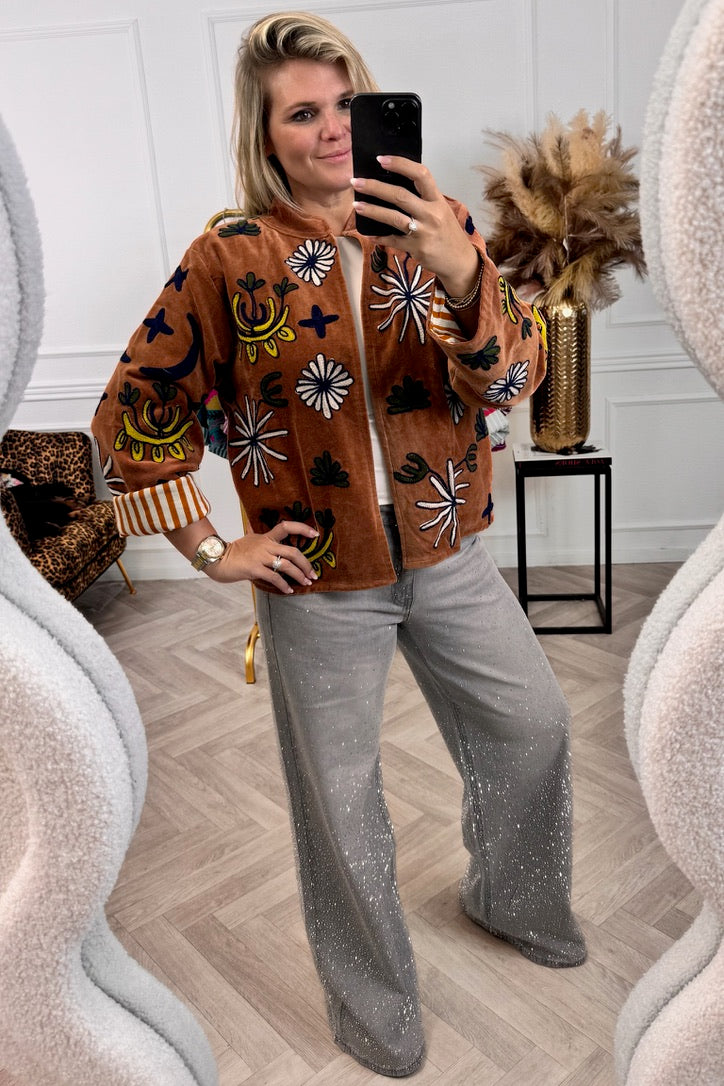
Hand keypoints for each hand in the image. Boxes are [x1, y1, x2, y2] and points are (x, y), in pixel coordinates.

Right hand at [205, 520, 318, 593]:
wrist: (218, 559)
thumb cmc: (234, 551)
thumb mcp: (250, 539)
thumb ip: (262, 538)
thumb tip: (269, 536)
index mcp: (266, 537)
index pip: (286, 527)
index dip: (302, 528)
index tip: (315, 535)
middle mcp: (265, 545)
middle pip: (293, 552)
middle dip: (306, 564)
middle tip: (313, 574)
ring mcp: (260, 557)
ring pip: (287, 565)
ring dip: (299, 575)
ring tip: (306, 583)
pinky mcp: (255, 569)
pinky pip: (274, 577)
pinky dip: (284, 585)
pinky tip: (288, 590)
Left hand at [351, 156, 478, 298]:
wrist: (459, 261)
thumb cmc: (447, 233)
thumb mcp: (441, 211)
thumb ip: (423, 199)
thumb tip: (394, 186)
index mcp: (437, 200)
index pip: (421, 174)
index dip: (400, 164)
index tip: (381, 159)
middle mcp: (431, 214)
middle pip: (400, 196)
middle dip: (375, 187)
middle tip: (356, 182)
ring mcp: (423, 232)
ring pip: (393, 218)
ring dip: (372, 210)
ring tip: (357, 205)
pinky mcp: (416, 249)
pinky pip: (393, 240)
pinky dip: (379, 237)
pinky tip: (369, 234)